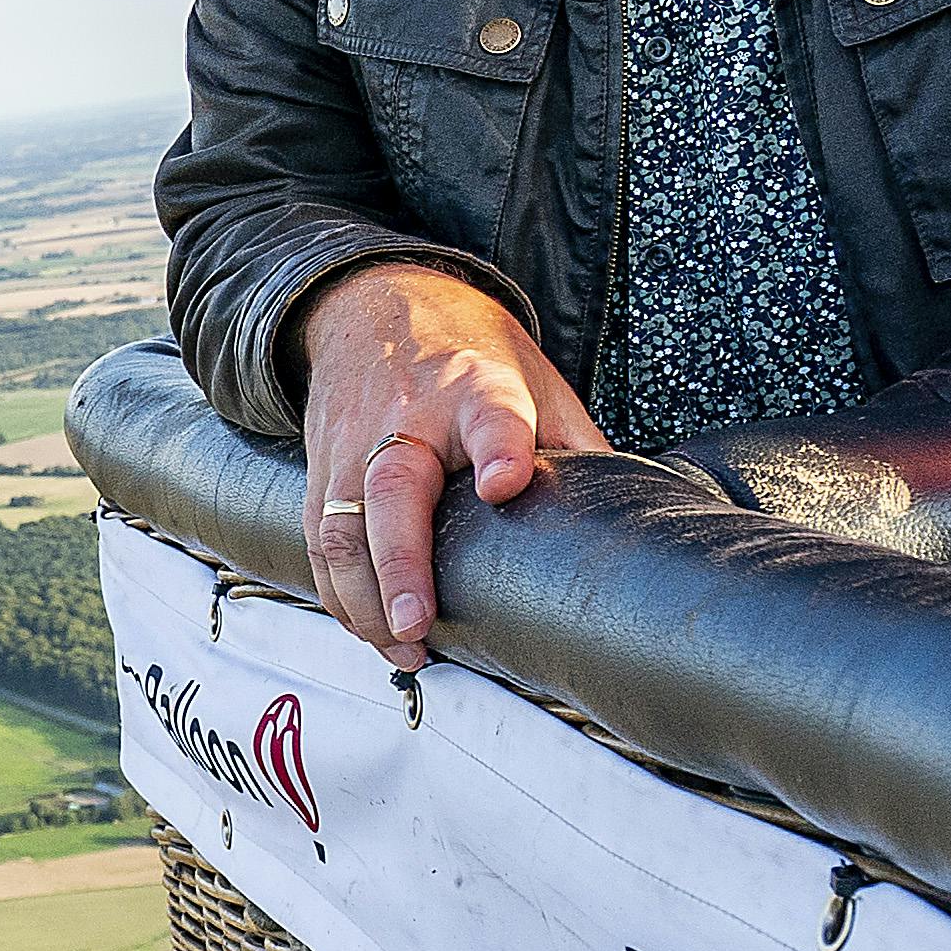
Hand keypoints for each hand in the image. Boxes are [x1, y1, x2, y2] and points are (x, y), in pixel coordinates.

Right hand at [298, 263, 603, 656]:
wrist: (378, 304)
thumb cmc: (469, 357)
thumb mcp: (537, 383)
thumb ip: (575, 449)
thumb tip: (629, 521)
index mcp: (478, 391)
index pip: (493, 417)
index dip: (501, 450)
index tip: (505, 483)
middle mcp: (408, 418)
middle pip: (393, 488)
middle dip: (401, 563)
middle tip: (418, 624)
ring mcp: (355, 445)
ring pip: (342, 527)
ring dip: (366, 599)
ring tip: (405, 646)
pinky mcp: (322, 471)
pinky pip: (320, 541)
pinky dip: (341, 595)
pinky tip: (371, 630)